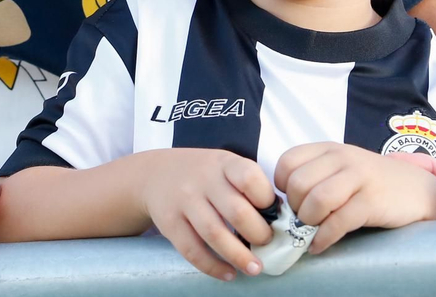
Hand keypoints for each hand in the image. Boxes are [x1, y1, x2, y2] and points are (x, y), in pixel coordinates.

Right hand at [139, 148, 275, 281]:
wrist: (154, 173)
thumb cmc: (203, 174)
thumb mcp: (225, 165)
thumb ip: (249, 185)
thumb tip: (280, 219)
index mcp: (224, 163)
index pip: (250, 178)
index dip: (267, 200)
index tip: (275, 215)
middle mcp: (203, 180)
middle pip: (237, 211)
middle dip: (259, 234)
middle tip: (268, 245)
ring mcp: (184, 201)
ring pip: (215, 234)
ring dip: (239, 256)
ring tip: (255, 268)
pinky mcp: (169, 223)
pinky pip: (192, 250)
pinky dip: (213, 267)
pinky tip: (228, 273)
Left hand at [275, 143, 435, 253]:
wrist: (417, 189)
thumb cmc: (371, 182)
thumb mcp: (341, 168)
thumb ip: (315, 176)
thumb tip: (282, 205)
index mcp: (328, 149)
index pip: (287, 162)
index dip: (282, 186)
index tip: (291, 200)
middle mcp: (342, 158)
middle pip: (298, 184)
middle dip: (295, 208)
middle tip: (303, 220)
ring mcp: (359, 178)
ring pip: (316, 200)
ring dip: (308, 222)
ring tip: (312, 231)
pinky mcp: (372, 201)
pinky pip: (338, 222)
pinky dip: (323, 239)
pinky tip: (320, 245)